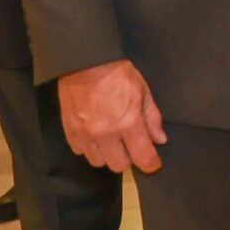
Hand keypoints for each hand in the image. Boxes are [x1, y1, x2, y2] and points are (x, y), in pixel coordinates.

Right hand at [57, 59, 166, 173]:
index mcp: (128, 123)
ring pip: (98, 162)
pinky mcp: (69, 131)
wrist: (85, 63)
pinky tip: (94, 136)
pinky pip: (80, 151)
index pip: (143, 157)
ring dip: (107, 155)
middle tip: (130, 146)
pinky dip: (89, 148)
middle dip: (128, 159)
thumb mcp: (143, 92)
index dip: (151, 164)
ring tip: (110, 141)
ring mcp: (85, 134)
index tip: (153, 163)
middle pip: (118, 166)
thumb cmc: (118, 74)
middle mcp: (106, 134)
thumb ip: (152, 119)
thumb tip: (159, 140)